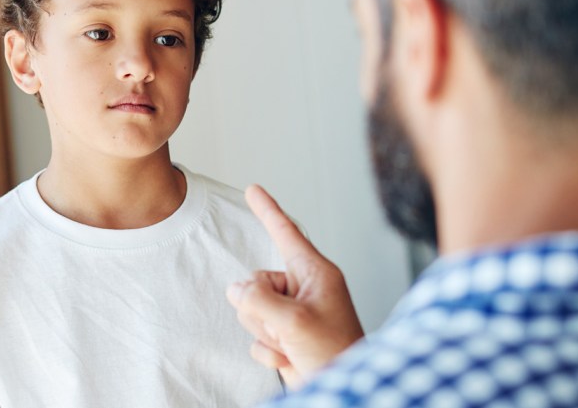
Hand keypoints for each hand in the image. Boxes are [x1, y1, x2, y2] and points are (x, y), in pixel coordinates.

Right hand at [226, 185, 364, 388]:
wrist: (340, 387)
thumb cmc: (333, 352)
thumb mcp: (292, 321)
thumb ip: (257, 299)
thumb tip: (237, 290)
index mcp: (316, 274)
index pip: (286, 233)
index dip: (267, 210)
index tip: (253, 189)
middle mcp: (304, 289)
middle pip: (257, 280)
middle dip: (260, 307)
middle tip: (285, 327)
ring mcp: (293, 313)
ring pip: (252, 308)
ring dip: (265, 330)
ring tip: (291, 343)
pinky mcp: (286, 334)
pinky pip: (257, 334)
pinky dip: (269, 349)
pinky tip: (289, 357)